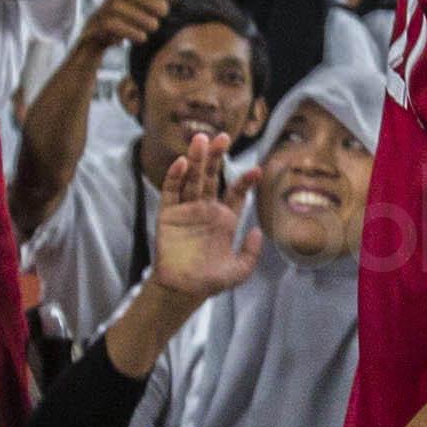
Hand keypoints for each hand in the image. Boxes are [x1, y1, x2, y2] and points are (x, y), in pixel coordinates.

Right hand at [80, 0, 179, 52]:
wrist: (97, 32)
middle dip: (160, 16)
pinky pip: (130, 31)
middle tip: (153, 19)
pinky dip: (137, 36)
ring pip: (146, 21)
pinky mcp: (103, 24)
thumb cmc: (125, 5)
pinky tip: (139, 37)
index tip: (163, 2)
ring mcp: (110, 7)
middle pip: (159, 7)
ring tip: (146, 28)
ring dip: (150, 28)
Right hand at [151, 129, 263, 299]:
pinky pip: (171, 191)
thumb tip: (258, 230)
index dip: (245, 182)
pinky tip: (181, 163)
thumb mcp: (240, 270)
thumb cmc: (211, 281)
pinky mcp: (168, 214)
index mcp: (225, 219)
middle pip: (211, 177)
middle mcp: (206, 210)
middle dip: (216, 158)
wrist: (183, 289)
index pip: (235, 193)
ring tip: (200, 140)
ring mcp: (186, 210)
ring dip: (195, 160)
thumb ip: (251, 252)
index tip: (256, 170)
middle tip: (222, 137)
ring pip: (191, 179)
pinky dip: (175, 177)